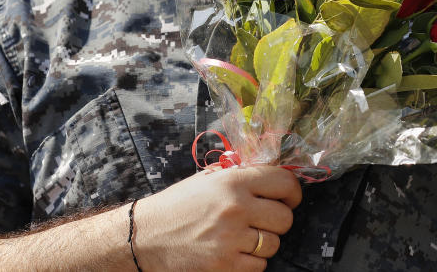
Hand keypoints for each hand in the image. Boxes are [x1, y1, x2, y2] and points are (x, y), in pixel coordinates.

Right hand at [133, 165, 301, 270]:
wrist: (144, 238)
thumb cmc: (175, 207)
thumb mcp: (205, 179)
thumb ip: (237, 175)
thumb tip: (269, 176)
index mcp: (232, 182)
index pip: (284, 181)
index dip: (292, 191)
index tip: (289, 198)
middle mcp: (236, 208)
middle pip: (285, 217)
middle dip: (277, 220)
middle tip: (262, 221)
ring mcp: (232, 239)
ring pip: (274, 244)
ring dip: (262, 243)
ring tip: (242, 238)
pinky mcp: (226, 266)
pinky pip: (259, 266)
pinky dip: (250, 262)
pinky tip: (233, 253)